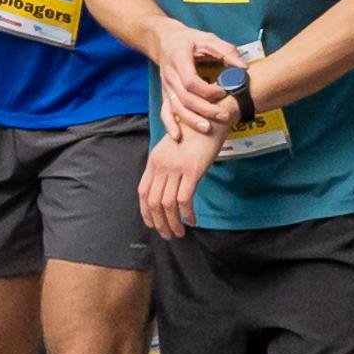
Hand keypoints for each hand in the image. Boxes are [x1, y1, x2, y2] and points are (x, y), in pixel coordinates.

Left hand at [138, 125, 225, 239]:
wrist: (210, 118)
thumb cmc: (194, 135)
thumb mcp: (172, 149)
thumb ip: (165, 167)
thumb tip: (164, 190)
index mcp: (155, 161)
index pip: (143, 192)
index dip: (145, 212)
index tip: (152, 224)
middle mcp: (162, 165)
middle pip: (154, 202)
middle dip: (159, 223)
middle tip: (168, 234)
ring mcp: (177, 167)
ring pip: (168, 204)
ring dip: (173, 223)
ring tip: (180, 232)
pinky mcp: (193, 170)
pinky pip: (185, 199)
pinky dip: (187, 214)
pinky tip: (192, 220)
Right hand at [149, 18, 243, 141]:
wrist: (164, 40)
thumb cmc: (188, 40)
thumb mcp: (207, 38)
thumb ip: (226, 51)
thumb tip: (243, 67)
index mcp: (179, 59)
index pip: (191, 81)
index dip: (207, 91)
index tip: (223, 92)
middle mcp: (170, 75)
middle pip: (185, 98)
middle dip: (205, 110)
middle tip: (224, 116)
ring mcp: (166, 86)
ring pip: (176, 107)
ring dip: (191, 120)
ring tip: (208, 128)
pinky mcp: (165, 93)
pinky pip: (165, 111)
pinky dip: (169, 125)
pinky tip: (177, 137)